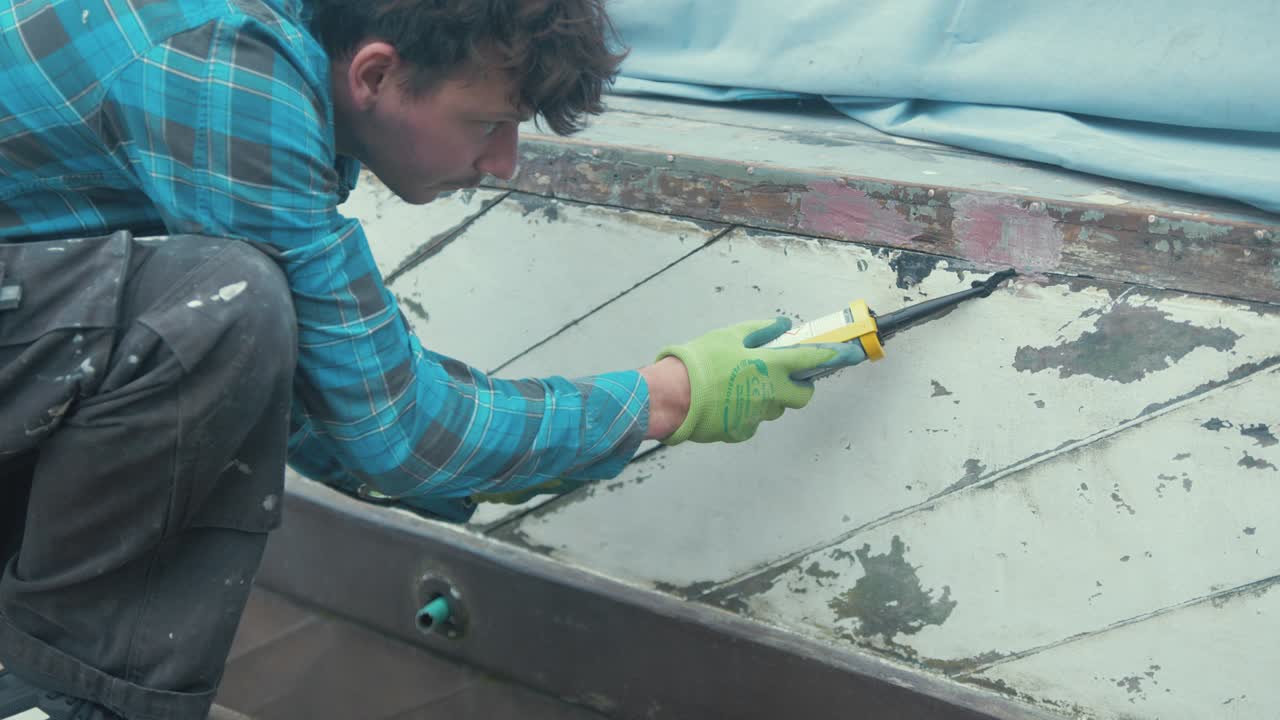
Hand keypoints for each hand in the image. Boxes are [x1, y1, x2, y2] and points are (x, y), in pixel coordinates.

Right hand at [654, 317, 860, 443]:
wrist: (673, 395)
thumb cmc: (701, 361)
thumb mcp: (731, 335)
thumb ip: (762, 330)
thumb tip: (782, 326)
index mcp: (771, 365)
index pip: (813, 359)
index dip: (836, 356)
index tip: (852, 354)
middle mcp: (771, 392)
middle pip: (803, 396)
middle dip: (800, 387)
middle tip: (784, 376)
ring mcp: (758, 415)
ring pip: (776, 408)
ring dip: (769, 397)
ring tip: (741, 385)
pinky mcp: (743, 431)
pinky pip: (753, 420)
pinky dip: (745, 411)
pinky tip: (725, 401)